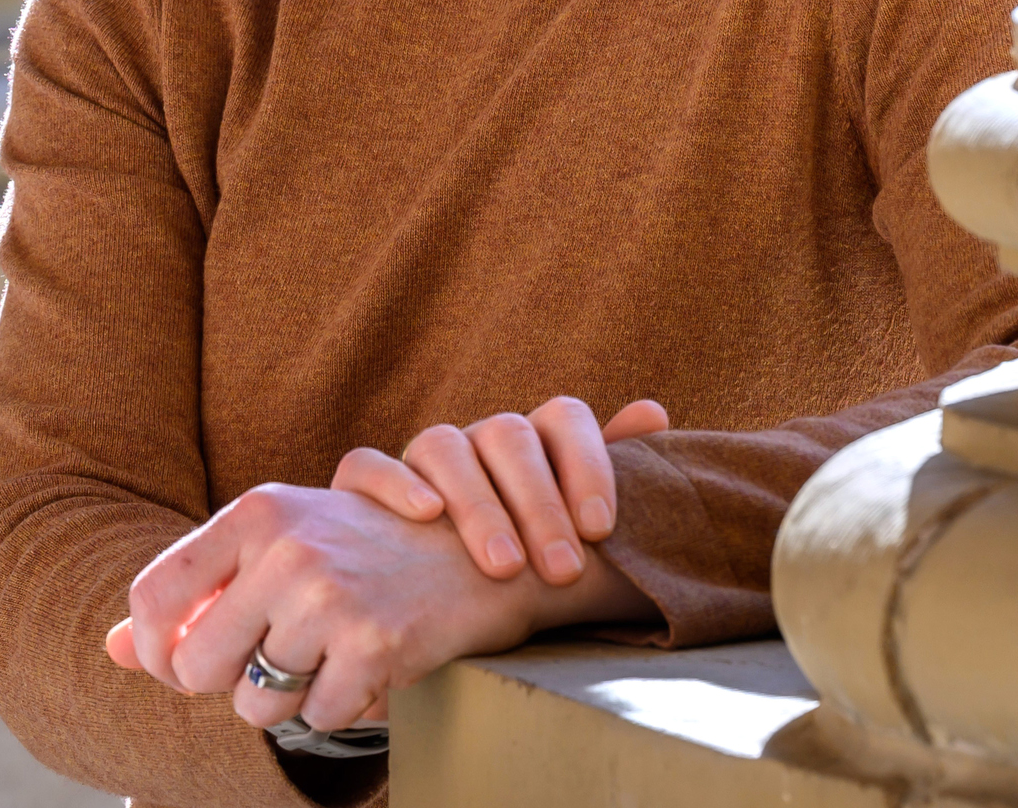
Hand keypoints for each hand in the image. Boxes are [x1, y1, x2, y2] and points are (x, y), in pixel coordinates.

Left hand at [104, 480, 653, 734]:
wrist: (481, 550)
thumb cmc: (368, 548)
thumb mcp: (281, 542)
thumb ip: (196, 594)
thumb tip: (111, 648)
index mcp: (255, 509)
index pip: (154, 598)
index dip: (159, 650)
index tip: (189, 664)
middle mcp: (285, 545)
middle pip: (198, 667)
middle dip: (229, 684)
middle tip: (276, 664)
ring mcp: (329, 595)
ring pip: (258, 703)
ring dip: (291, 699)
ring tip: (332, 655)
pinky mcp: (372, 644)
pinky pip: (320, 718)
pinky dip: (343, 707)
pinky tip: (372, 664)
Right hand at [331, 395, 667, 587]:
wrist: (437, 606)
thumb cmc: (524, 565)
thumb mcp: (571, 531)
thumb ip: (611, 473)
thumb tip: (654, 411)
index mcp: (533, 442)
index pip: (563, 416)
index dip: (586, 463)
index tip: (601, 529)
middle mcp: (477, 439)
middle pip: (507, 434)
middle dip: (538, 503)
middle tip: (562, 568)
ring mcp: (421, 459)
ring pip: (442, 444)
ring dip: (476, 502)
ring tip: (503, 566)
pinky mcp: (363, 489)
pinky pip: (366, 463)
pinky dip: (393, 482)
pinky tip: (425, 516)